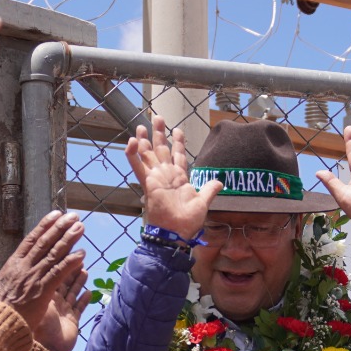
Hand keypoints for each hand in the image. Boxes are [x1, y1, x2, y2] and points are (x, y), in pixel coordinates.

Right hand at [0, 211, 85, 328]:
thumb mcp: (3, 285)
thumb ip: (15, 274)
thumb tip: (20, 266)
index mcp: (13, 264)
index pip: (32, 240)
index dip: (45, 226)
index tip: (56, 215)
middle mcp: (24, 267)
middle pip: (45, 242)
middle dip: (60, 227)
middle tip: (73, 216)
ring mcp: (33, 277)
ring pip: (54, 254)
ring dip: (69, 239)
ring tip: (80, 227)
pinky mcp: (42, 291)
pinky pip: (59, 273)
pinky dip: (71, 262)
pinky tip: (82, 254)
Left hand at [33, 250, 91, 350]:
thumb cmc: (37, 326)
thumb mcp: (43, 299)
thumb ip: (50, 281)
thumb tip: (50, 259)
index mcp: (40, 292)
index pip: (50, 269)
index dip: (59, 257)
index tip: (65, 245)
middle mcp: (50, 300)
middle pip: (61, 278)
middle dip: (70, 265)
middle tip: (79, 252)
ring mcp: (61, 311)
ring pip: (71, 291)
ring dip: (77, 280)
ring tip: (84, 269)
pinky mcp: (70, 322)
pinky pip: (78, 308)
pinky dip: (83, 300)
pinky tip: (89, 292)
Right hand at [127, 116, 220, 235]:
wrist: (175, 233)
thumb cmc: (188, 222)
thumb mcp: (203, 202)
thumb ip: (210, 190)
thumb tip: (220, 182)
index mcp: (179, 178)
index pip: (178, 155)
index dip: (178, 142)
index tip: (178, 129)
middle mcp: (166, 175)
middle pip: (161, 149)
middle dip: (159, 133)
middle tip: (157, 117)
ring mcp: (156, 178)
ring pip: (148, 154)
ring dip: (144, 140)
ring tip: (140, 125)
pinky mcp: (148, 183)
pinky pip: (138, 166)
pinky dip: (133, 155)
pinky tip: (131, 141)